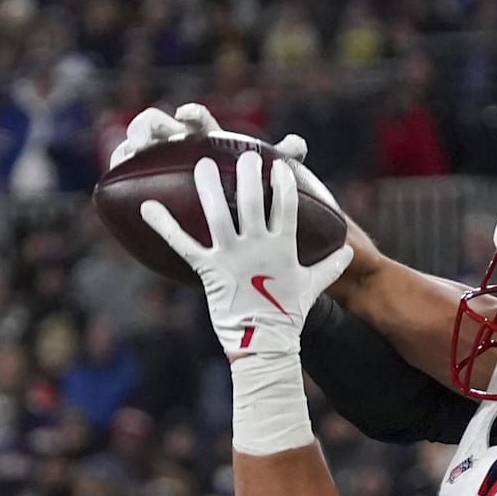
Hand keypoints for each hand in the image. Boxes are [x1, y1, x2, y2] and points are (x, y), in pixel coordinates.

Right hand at [109, 103, 307, 168]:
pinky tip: (116, 176)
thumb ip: (280, 158)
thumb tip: (298, 144)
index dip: (193, 115)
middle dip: (150, 126)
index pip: (199, 120)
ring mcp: (157, 157)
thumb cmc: (242, 184)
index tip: (187, 116)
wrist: (222, 210)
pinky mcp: (142, 173)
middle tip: (144, 138)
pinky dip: (120, 165)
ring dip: (128, 145)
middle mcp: (178, 142)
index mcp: (206, 138)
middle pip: (159, 124)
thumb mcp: (262, 175)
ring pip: (136, 143)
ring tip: (126, 156)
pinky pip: (126, 167)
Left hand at [141, 152, 353, 356]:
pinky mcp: (209, 269)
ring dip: (209, 186)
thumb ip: (331, 266)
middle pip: (252, 201)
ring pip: (218, 214)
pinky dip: (164, 225)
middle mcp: (257, 246)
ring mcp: (232, 256)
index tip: (279, 164)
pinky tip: (147, 207)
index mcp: (283, 246)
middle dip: (248, 174)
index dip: (283, 182)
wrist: (265, 340)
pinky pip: (183, 244)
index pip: (287, 205)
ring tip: (203, 163)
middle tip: (245, 155)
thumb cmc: (289, 312)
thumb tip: (349, 252)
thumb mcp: (313, 285)